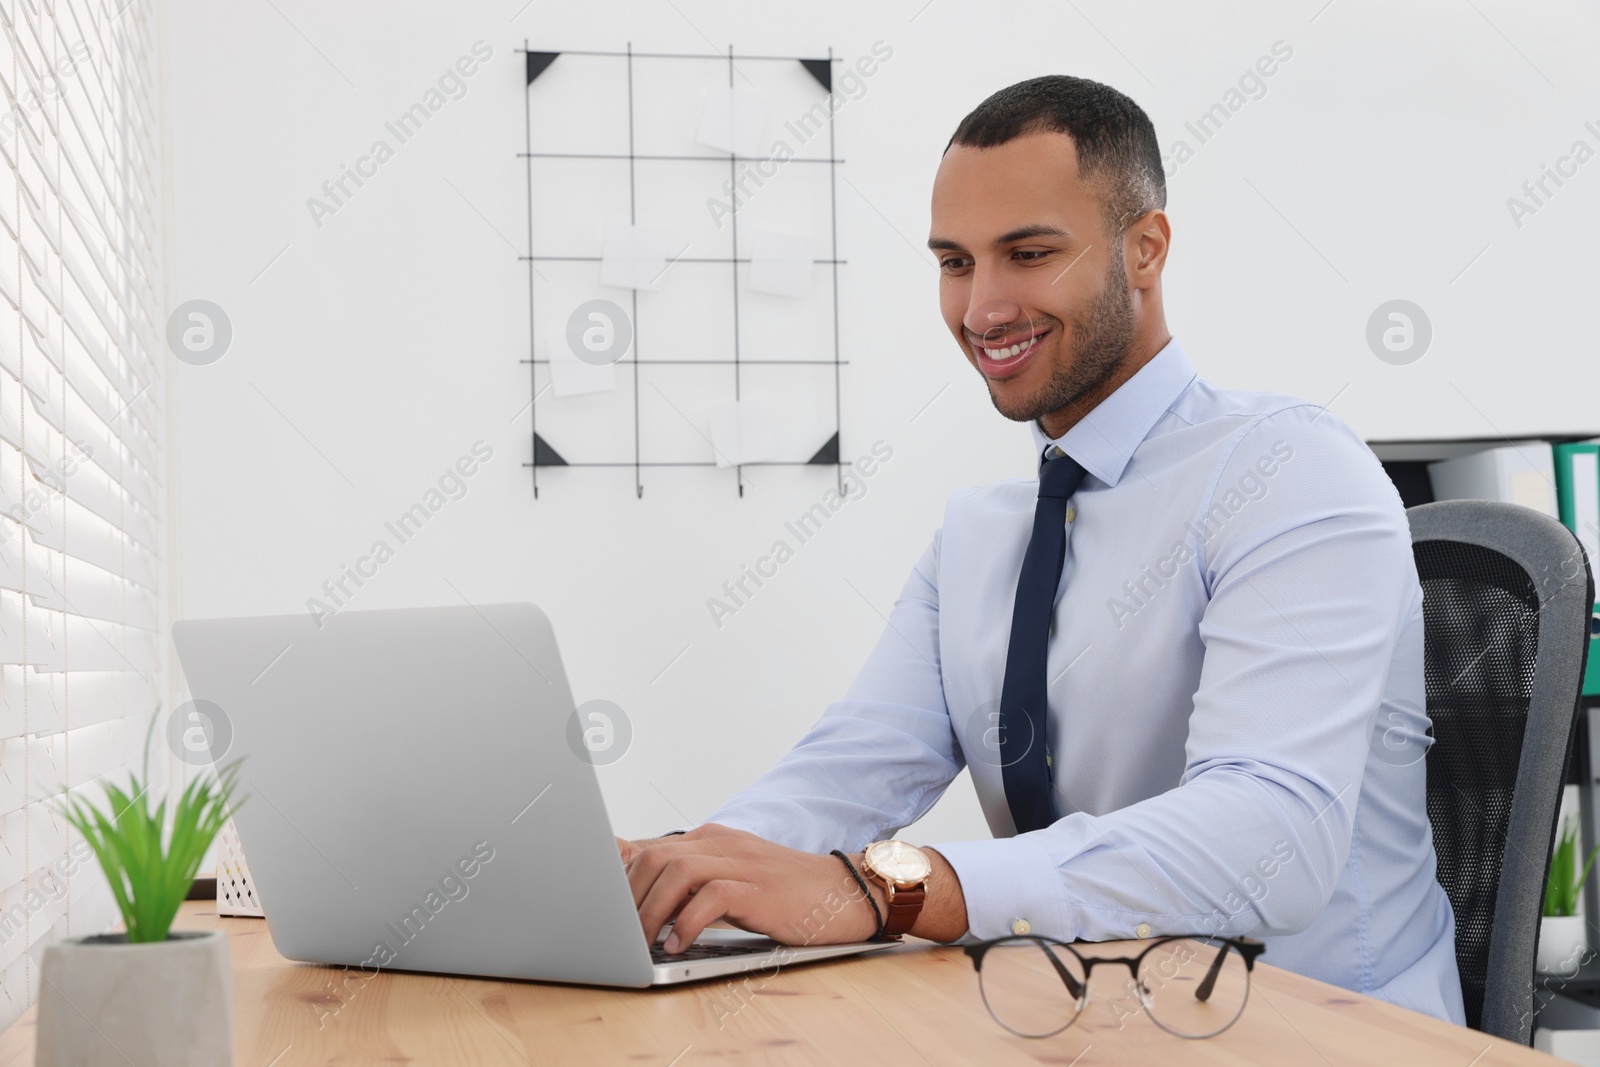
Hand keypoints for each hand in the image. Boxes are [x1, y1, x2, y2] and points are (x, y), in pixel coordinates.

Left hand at [626, 823, 881, 951]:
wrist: (846, 892)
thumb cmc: (788, 893)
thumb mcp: (734, 880)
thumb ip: (694, 884)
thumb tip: (645, 898)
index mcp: (713, 839)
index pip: (651, 848)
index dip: (621, 879)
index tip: (606, 909)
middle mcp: (723, 844)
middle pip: (655, 857)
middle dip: (629, 897)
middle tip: (621, 933)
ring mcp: (742, 862)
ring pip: (676, 872)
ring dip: (651, 911)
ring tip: (643, 942)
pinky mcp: (759, 888)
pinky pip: (711, 896)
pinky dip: (688, 921)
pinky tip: (679, 944)